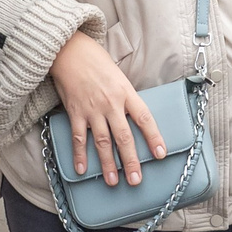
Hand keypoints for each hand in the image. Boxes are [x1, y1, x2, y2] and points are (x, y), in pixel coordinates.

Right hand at [48, 30, 163, 185]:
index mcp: (126, 92)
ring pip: (102, 142)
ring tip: (113, 181)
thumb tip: (135, 119)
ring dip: (107, 164)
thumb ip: (126, 98)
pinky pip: (78, 137)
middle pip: (123, 136)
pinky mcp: (75, 111)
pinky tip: (82, 169)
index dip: (154, 137)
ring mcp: (92, 109)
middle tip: (136, 180)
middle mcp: (111, 103)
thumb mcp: (119, 77)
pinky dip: (80, 155)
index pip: (144, 118)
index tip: (160, 154)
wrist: (70, 51)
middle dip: (130, 160)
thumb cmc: (96, 62)